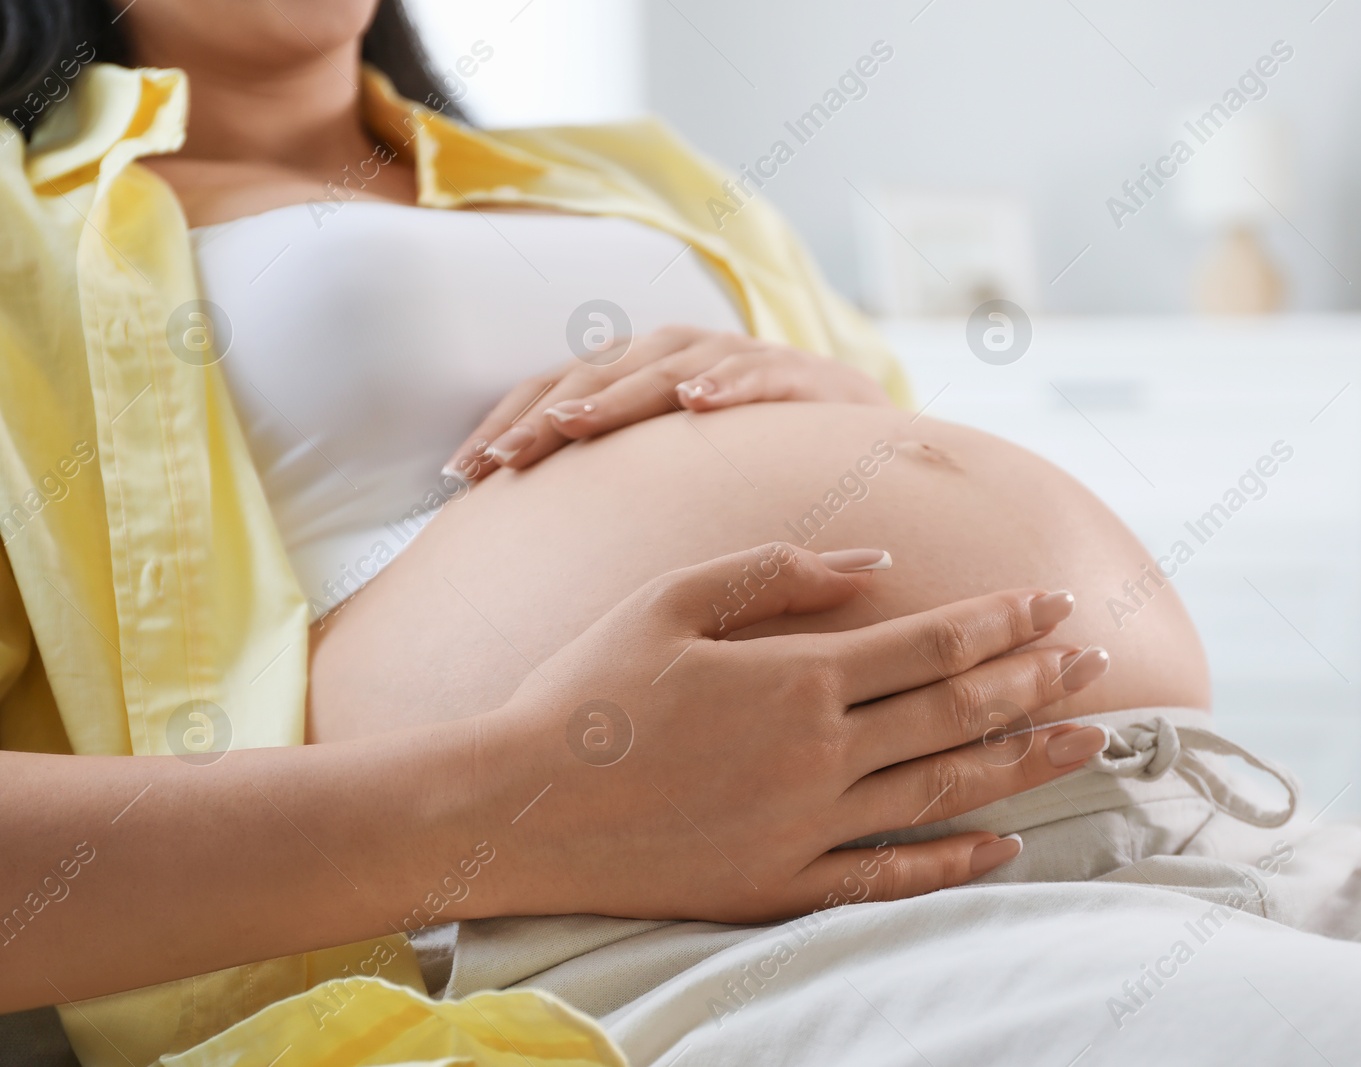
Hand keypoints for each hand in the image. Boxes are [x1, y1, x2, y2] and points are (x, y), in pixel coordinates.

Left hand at [443, 326, 893, 479]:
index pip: (556, 387)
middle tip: (504, 459)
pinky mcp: (795, 374)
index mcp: (637, 374)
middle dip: (546, 416)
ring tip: (575, 423)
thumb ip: (609, 480)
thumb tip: (519, 526)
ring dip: (617, 393)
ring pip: (665, 368)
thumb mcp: (671, 466)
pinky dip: (729, 382)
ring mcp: (736, 358)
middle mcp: (679, 355)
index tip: (458, 476)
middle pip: (597, 374)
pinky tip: (700, 402)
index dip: (507, 423)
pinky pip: (758, 374)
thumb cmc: (749, 455)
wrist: (856, 431)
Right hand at [479, 543, 1110, 924]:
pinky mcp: (783, 885)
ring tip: (1087, 740)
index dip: (1006, 621)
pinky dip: (955, 862)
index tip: (1058, 603)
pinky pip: (891, 877)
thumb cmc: (587, 689)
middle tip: (1097, 662)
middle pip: (958, 712)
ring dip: (1023, 761)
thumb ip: (779, 573)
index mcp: (799, 677)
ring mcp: (808, 828)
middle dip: (1037, 681)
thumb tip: (879, 566)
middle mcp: (821, 755)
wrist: (518, 806)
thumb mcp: (672, 597)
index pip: (934, 643)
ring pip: (945, 791)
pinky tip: (1004, 845)